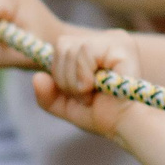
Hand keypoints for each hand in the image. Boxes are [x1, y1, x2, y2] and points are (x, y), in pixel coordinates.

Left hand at [26, 25, 142, 139]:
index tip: (80, 92)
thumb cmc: (103, 115)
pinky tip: (101, 86)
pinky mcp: (123, 46)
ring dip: (75, 79)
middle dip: (65, 77)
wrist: (126, 126)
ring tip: (93, 92)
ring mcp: (116, 39)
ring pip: (72, 48)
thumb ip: (47, 94)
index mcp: (96, 47)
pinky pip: (85, 51)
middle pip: (63, 44)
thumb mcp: (66, 106)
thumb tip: (37, 76)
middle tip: (86, 94)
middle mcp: (108, 38)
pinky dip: (85, 75)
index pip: (62, 46)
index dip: (61, 73)